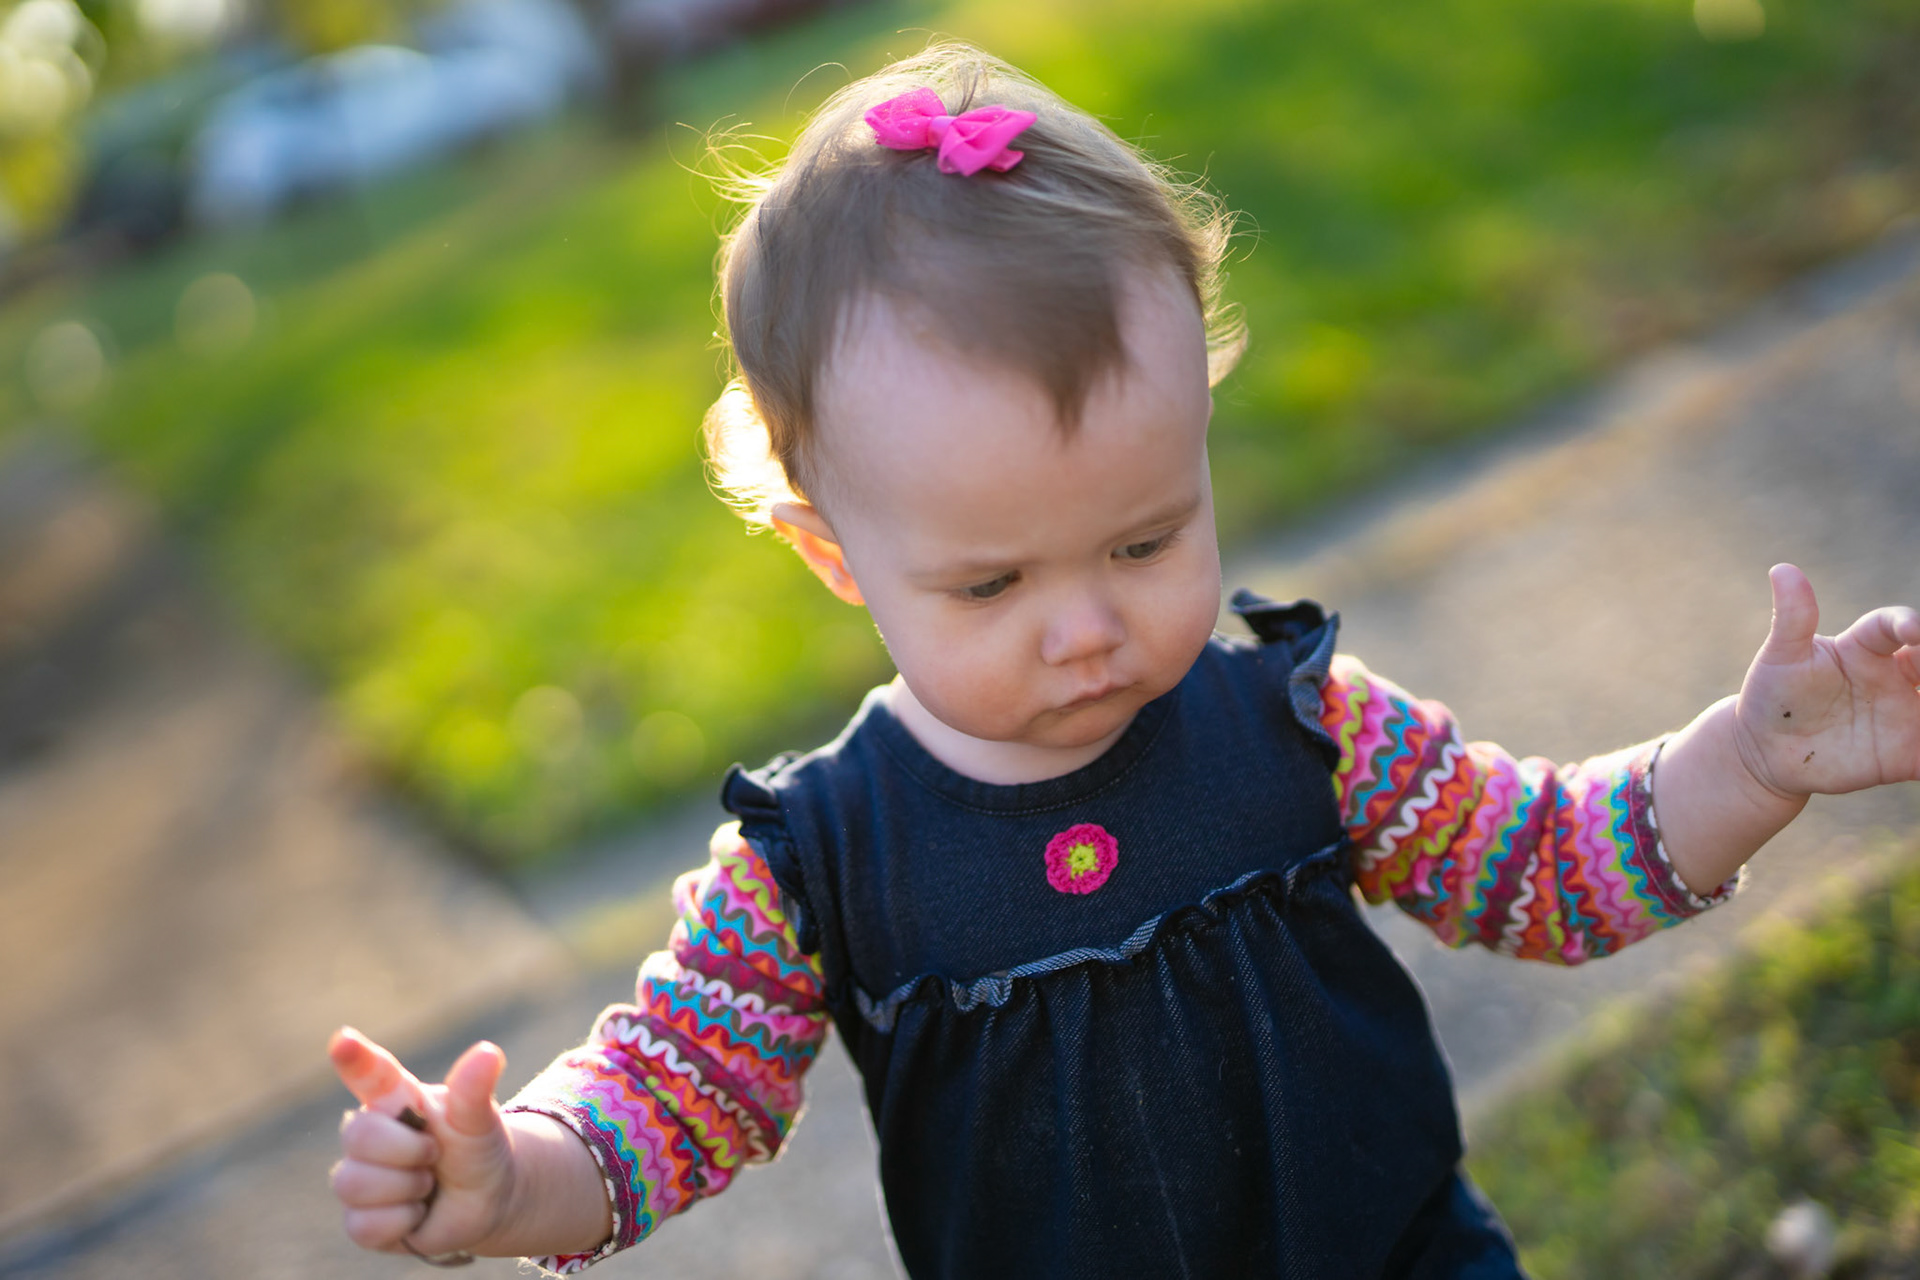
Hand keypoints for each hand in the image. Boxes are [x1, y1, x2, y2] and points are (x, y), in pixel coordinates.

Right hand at [328, 1027, 513, 1258]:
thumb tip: (488, 1053)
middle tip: (435, 1155)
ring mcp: (360, 1176)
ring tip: (429, 1184)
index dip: (354, 1058)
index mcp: (396, 1098)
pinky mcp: (360, 1220)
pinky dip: (403, 1222)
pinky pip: (364, 1225)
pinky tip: (418, 1212)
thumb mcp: (480, 1120)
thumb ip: (474, 1090)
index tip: (344, 1040)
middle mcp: (369, 1134)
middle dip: (408, 1150)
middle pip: (358, 1135)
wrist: (487, 1201)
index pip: (368, 1073)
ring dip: (408, 1188)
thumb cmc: (478, 1148)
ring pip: (355, 1183)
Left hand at [1731, 564, 1919, 798]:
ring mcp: (1906, 713)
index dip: (1907, 623)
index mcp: (1866, 646)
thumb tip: (1782, 569)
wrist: (1767, 752)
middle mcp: (1896, 676)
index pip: (1894, 626)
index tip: (1914, 629)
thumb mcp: (1780, 658)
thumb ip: (1791, 617)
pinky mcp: (1909, 753)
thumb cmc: (1773, 696)